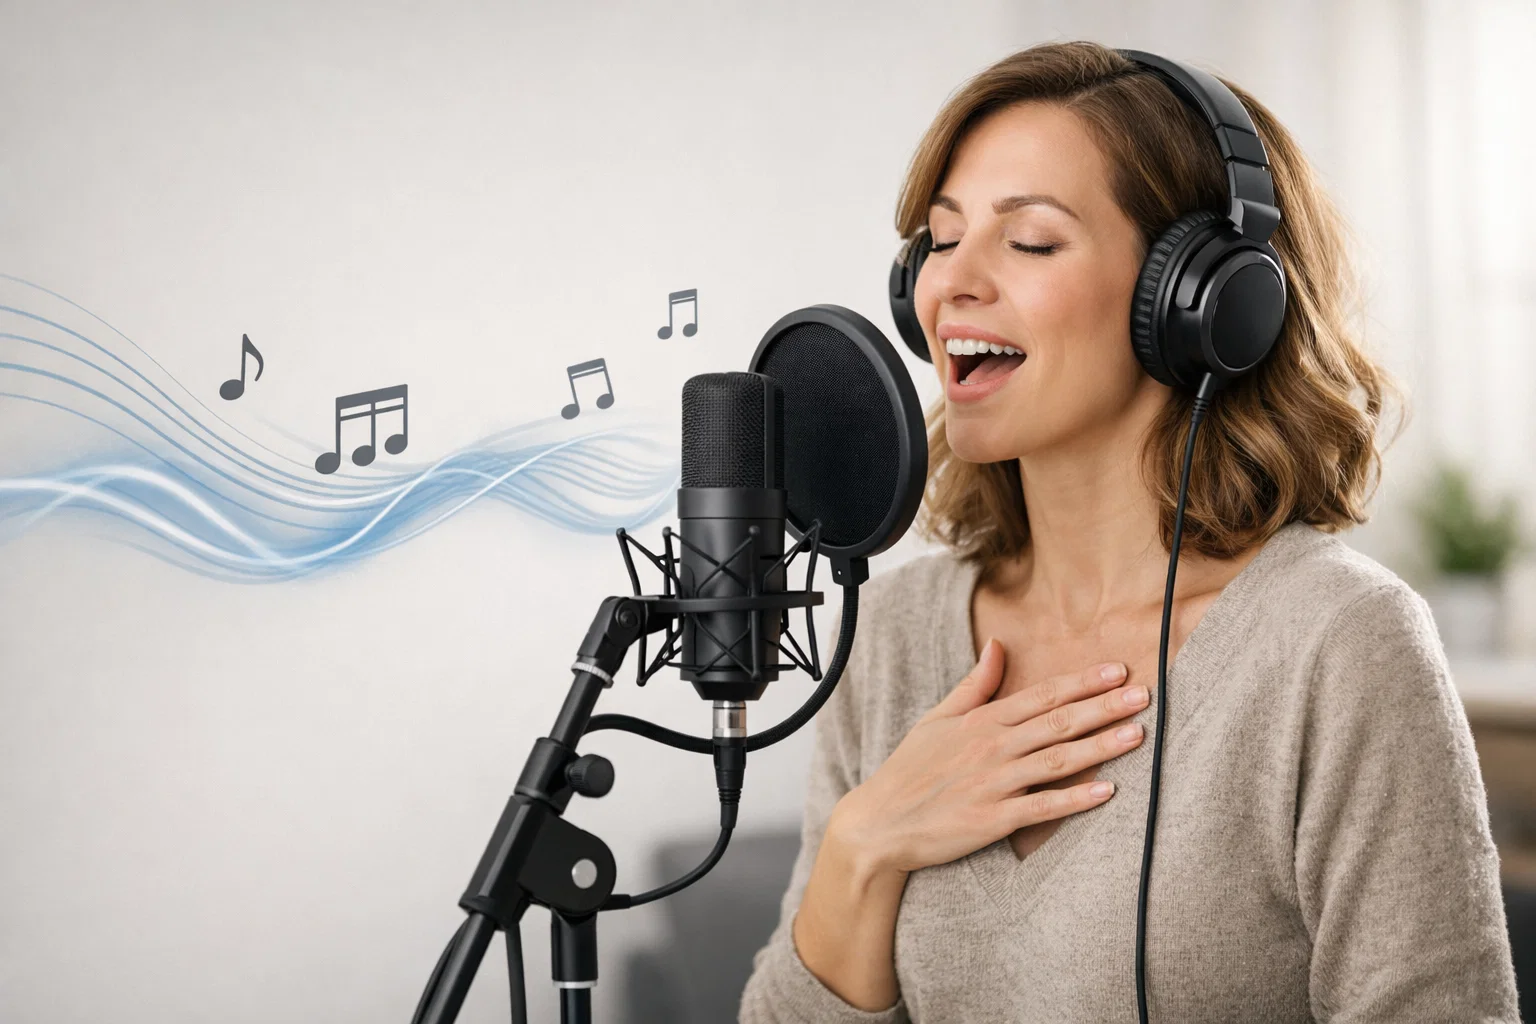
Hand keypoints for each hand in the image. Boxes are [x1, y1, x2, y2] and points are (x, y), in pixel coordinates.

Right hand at [831, 638, 1147, 874]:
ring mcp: (995, 784)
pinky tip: (1106, 791)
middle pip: (1059, 723)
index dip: (1082, 683)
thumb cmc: (910, 770)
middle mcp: (993, 748)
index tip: (1117, 670)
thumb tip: (999, 645)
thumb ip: (975, 684)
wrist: (881, 822)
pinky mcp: (993, 820)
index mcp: (982, 721)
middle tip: (1144, 695)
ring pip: (1058, 760)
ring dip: (1101, 747)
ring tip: (1137, 734)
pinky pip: (1042, 807)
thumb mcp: (938, 718)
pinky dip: (1074, 799)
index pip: (1042, 696)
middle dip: (1104, 707)